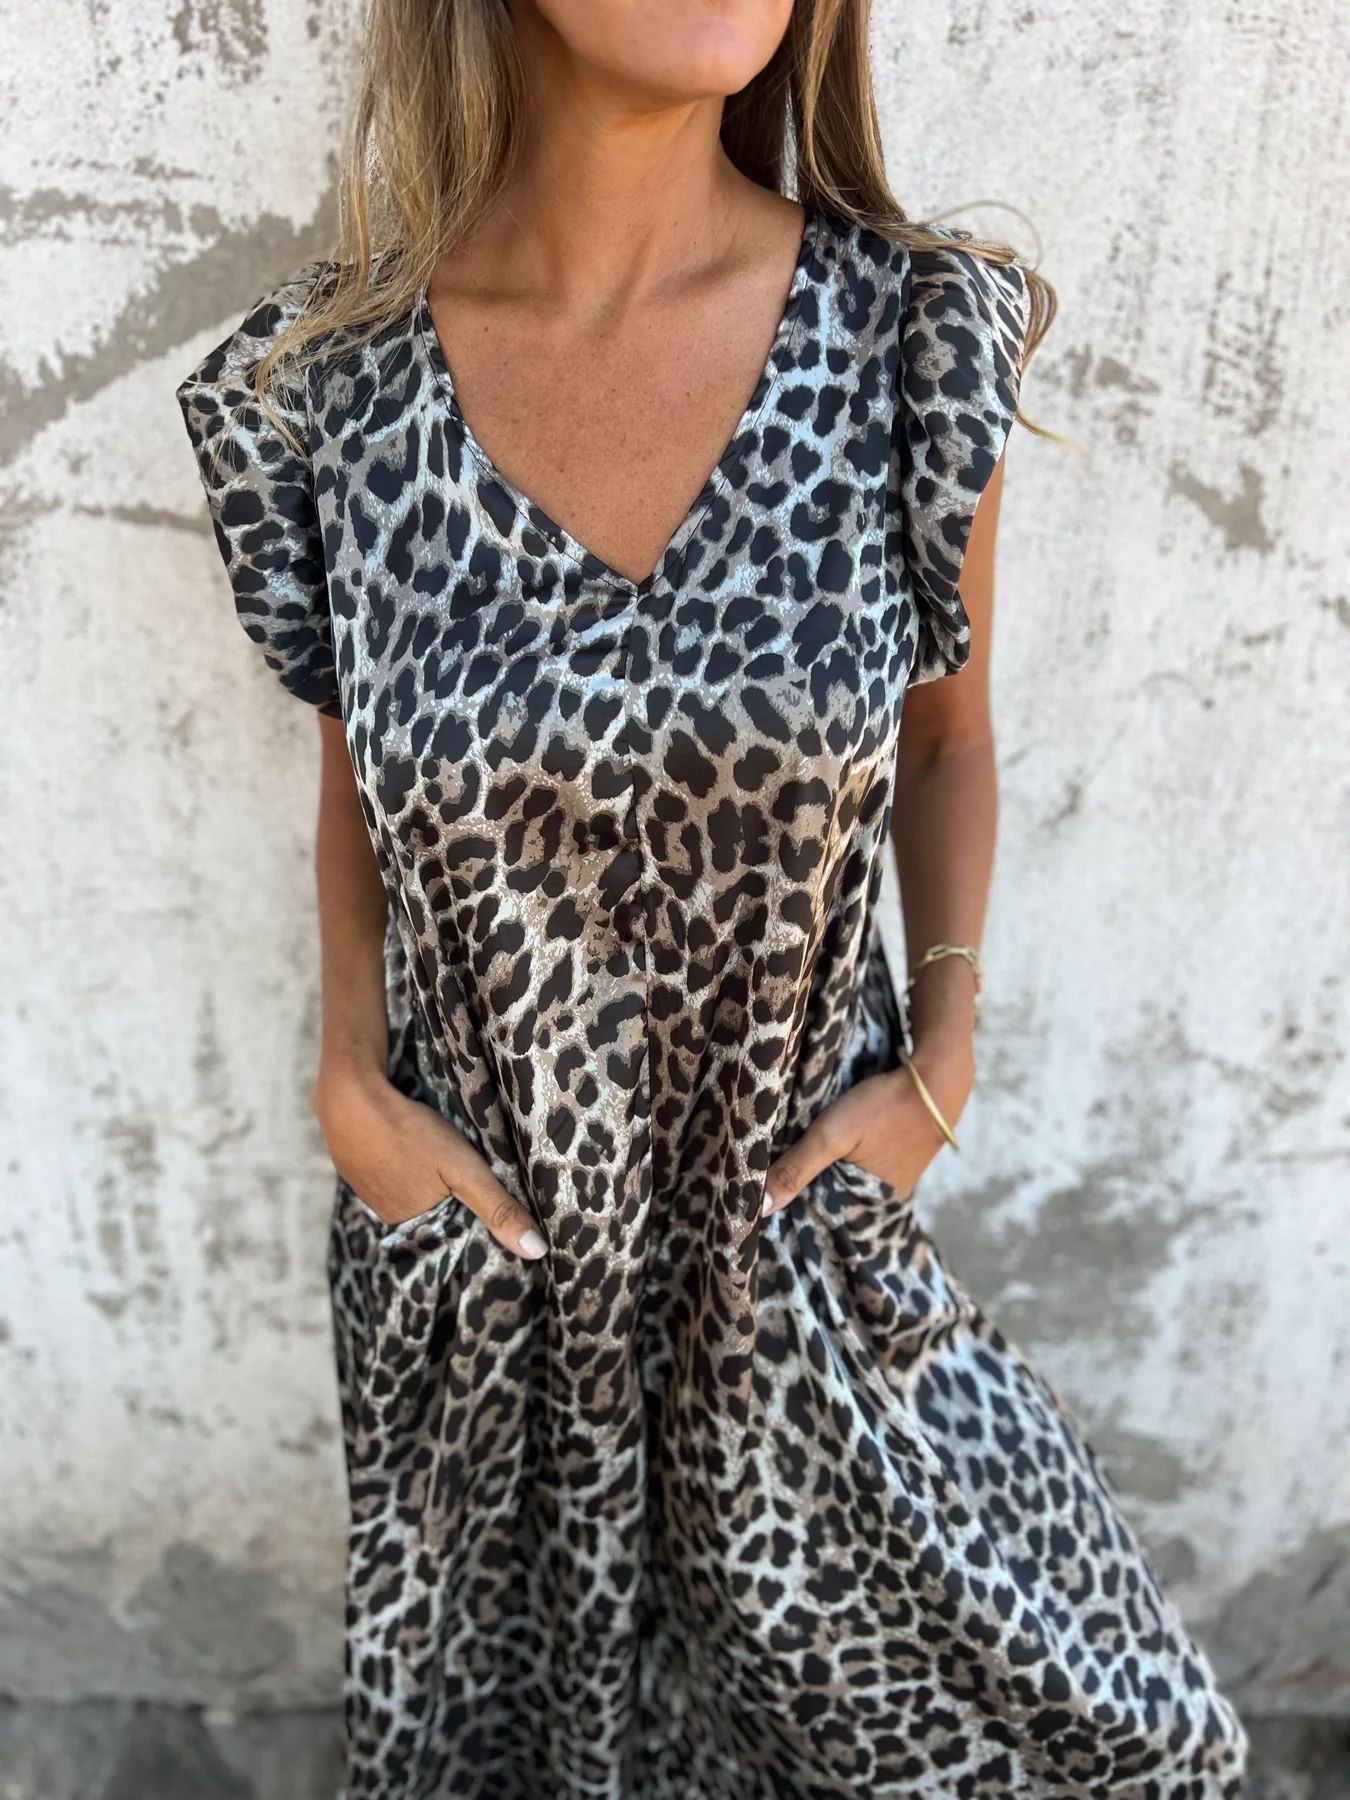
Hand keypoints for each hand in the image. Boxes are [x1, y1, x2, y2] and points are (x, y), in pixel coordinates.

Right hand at [311, 1059, 546, 1260]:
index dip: (469, 1208)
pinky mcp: (355, 1159)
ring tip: (436, 1149)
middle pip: (430, 1204)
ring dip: (424, 1170)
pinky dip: (403, 1155)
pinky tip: (410, 1139)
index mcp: (410, 1222)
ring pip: (409, 1183)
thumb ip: (497, 1208)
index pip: (451, 1226)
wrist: (349, 1094)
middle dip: (448, 1189)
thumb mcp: (464, 1170)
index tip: (484, 1189)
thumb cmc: (408, 1132)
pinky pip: (389, 1163)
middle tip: (461, 1162)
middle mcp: (385, 1212)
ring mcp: (365, 1184)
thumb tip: (534, 1251)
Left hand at [761, 1034, 974, 1216]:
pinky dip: (849, 1158)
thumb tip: (760, 1209)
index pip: (825, 1218)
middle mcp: (888, 1198)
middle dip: (811, 1191)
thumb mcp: (832, 1135)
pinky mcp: (903, 1153)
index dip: (799, 1208)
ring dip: (829, 1172)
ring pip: (852, 1180)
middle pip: (838, 1199)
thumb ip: (797, 1168)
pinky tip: (835, 1147)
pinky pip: (867, 1164)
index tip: (769, 1201)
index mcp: (873, 1204)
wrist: (937, 1075)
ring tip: (799, 1160)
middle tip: (778, 1178)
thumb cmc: (885, 1106)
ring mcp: (899, 1175)